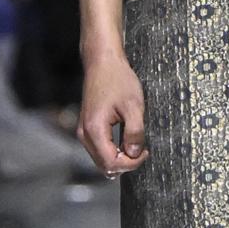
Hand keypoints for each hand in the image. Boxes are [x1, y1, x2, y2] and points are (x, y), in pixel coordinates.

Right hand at [78, 50, 148, 177]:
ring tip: (135, 144)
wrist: (102, 62)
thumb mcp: (134, 106)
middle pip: (104, 165)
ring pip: (101, 159)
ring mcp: (83, 130)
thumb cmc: (117, 79)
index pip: (111, 162)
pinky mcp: (87, 127)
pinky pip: (99, 149)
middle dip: (125, 163)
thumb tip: (134, 153)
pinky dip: (113, 151)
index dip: (131, 163)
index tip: (145, 152)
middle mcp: (84, 133)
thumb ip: (135, 132)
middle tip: (141, 150)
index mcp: (94, 129)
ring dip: (119, 158)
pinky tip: (125, 142)